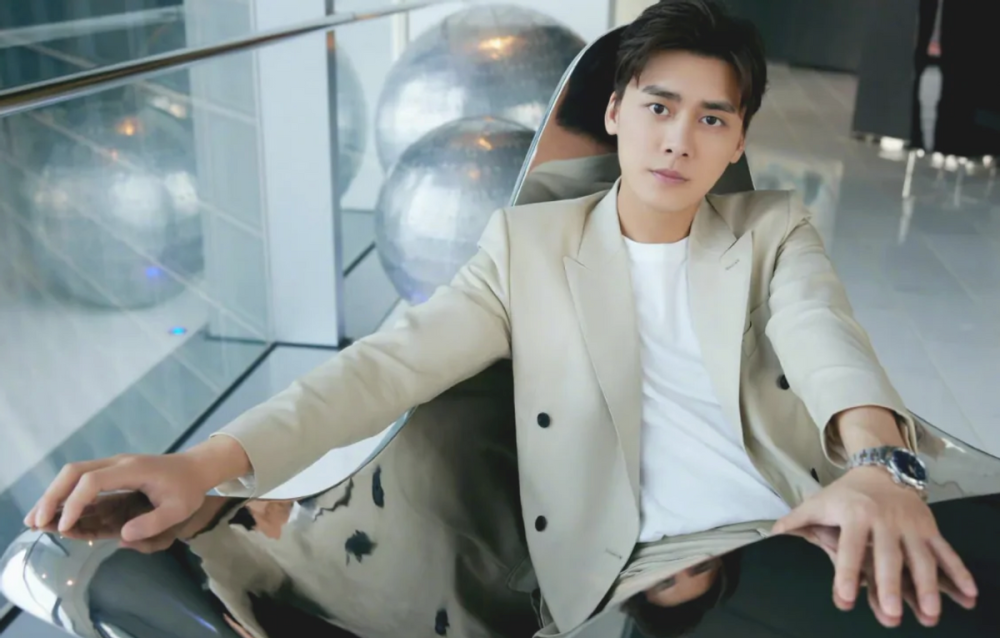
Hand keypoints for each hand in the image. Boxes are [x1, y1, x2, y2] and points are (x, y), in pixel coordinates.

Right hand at [25, 452, 212, 543]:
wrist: (196, 468)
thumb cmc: (188, 489)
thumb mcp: (178, 509)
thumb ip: (152, 523)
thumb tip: (122, 538)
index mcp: (132, 470)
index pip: (93, 481)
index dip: (75, 503)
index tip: (64, 528)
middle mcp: (117, 464)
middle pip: (74, 472)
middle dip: (53, 496)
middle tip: (36, 522)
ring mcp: (113, 466)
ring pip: (74, 474)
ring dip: (53, 495)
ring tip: (35, 520)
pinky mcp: (112, 472)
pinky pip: (83, 480)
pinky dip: (65, 495)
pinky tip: (55, 514)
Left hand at [772, 466, 977, 626]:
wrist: (881, 467)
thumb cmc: (847, 492)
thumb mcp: (819, 501)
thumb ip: (797, 520)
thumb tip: (771, 534)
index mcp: (855, 515)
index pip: (850, 548)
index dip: (845, 573)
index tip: (844, 598)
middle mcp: (885, 520)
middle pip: (889, 557)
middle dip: (891, 586)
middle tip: (892, 615)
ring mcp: (911, 524)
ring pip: (922, 558)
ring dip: (929, 586)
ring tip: (929, 613)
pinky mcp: (930, 527)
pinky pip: (946, 552)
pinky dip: (959, 573)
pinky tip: (968, 595)